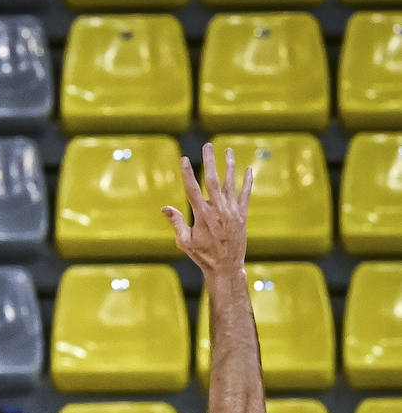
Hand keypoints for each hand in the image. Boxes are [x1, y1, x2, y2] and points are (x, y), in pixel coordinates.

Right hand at [162, 142, 252, 277]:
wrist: (226, 267)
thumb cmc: (203, 256)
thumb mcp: (185, 242)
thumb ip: (177, 223)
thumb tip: (164, 208)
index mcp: (202, 216)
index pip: (192, 190)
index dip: (188, 174)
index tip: (184, 159)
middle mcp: (218, 210)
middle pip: (213, 180)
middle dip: (210, 161)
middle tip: (208, 145)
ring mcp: (232, 212)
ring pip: (230, 183)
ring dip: (229, 165)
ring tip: (229, 150)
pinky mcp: (242, 215)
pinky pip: (245, 195)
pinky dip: (247, 182)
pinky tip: (248, 169)